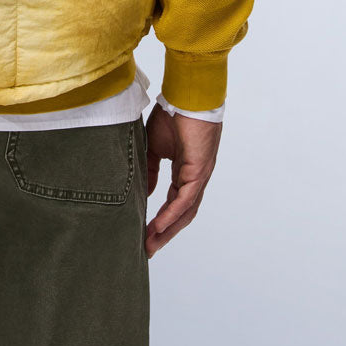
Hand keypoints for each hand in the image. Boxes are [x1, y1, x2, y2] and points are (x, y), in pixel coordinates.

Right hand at [144, 102, 221, 256]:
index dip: (161, 220)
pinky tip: (159, 225)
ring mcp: (199, 175)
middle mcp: (195, 178)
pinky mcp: (199, 170)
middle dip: (165, 233)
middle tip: (148, 250)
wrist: (186, 96)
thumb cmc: (172, 114)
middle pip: (181, 214)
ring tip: (151, 244)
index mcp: (185, 171)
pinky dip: (172, 214)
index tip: (145, 235)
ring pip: (185, 211)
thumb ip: (150, 170)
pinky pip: (186, 199)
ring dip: (168, 229)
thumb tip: (146, 193)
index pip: (174, 203)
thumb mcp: (154, 147)